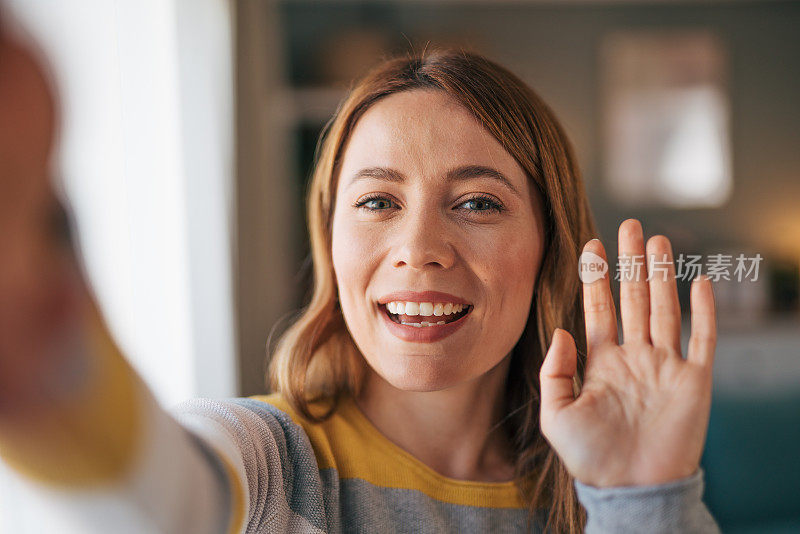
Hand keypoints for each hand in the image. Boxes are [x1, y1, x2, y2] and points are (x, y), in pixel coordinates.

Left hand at [538, 219, 715, 487]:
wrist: (630, 489)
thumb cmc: (590, 458)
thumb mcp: (556, 414)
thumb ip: (554, 371)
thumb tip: (561, 330)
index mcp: (601, 362)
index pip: (598, 309)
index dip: (596, 278)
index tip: (590, 245)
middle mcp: (634, 357)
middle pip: (634, 299)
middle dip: (630, 263)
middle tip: (629, 226)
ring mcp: (665, 366)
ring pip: (665, 309)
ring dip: (662, 275)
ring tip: (657, 241)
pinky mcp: (694, 382)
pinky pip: (702, 339)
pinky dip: (704, 311)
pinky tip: (699, 281)